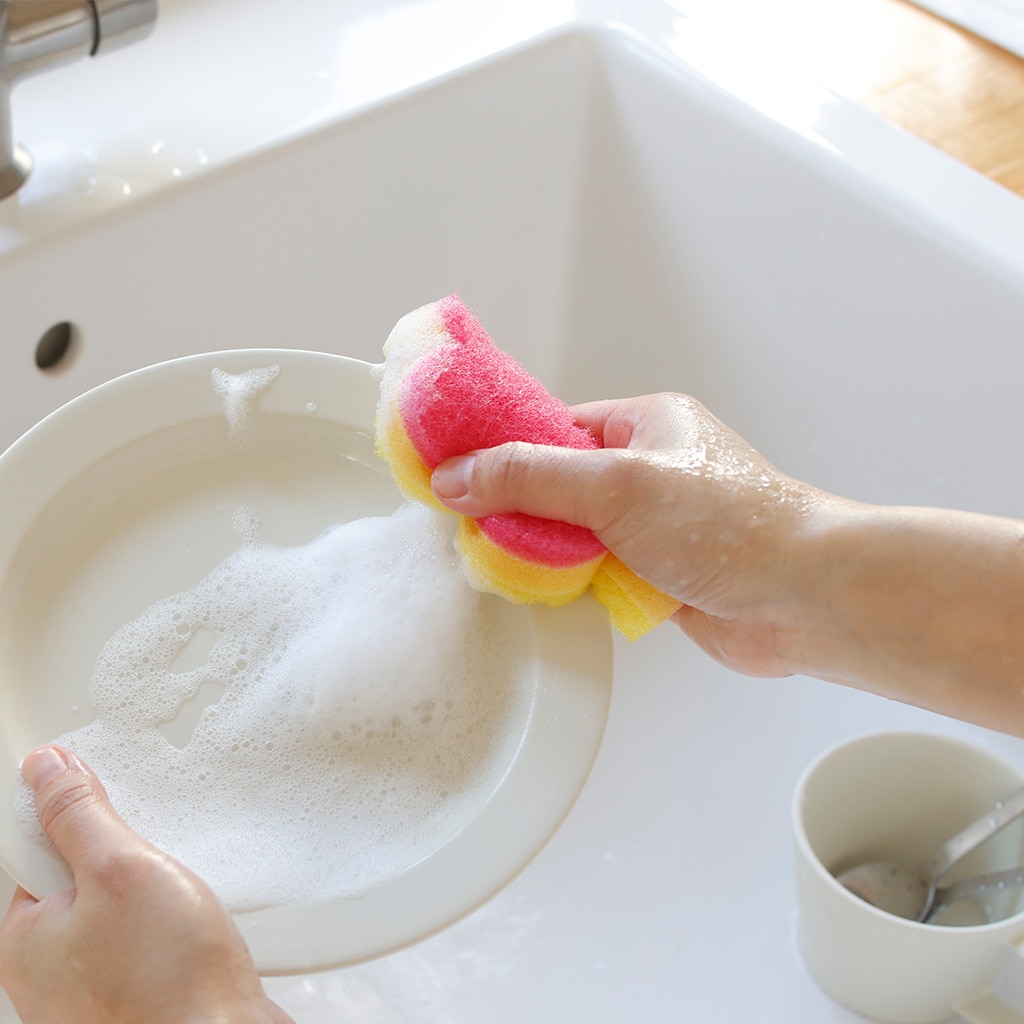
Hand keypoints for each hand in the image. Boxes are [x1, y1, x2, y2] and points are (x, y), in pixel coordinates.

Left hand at [0, 745, 293, 1023]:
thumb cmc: (169, 981)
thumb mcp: (121, 870)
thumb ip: (78, 815)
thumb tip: (45, 769)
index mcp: (23, 940)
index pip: (36, 847)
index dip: (80, 819)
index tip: (114, 813)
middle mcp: (49, 969)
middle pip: (80, 873)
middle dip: (125, 855)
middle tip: (156, 866)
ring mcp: (93, 987)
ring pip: (120, 904)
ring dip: (153, 887)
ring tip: (178, 898)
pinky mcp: (136, 994)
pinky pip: (146, 935)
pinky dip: (169, 919)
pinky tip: (191, 924)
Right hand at [431, 392, 822, 676]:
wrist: (806, 599)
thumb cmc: (733, 523)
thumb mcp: (616, 484)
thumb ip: (531, 477)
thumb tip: (456, 475)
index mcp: (645, 423)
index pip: (553, 427)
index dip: (501, 449)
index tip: (450, 471)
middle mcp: (649, 470)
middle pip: (556, 484)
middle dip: (518, 508)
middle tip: (471, 528)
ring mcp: (654, 525)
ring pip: (572, 533)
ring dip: (544, 551)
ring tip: (504, 562)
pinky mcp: (659, 574)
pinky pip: (595, 573)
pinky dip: (571, 583)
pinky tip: (547, 592)